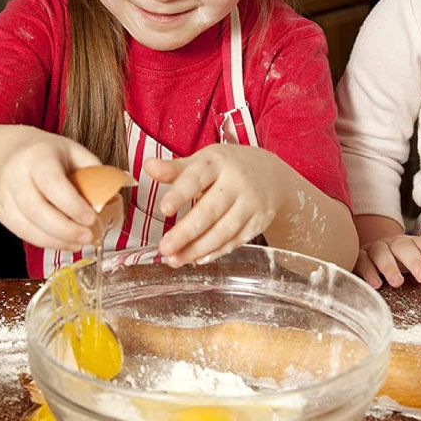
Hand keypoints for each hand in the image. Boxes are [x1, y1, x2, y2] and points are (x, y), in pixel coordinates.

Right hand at [0, 132, 104, 250]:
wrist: (8, 153)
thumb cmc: (48, 154)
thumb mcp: (73, 152)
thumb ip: (94, 171)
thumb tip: (115, 195)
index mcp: (37, 156)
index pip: (51, 183)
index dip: (72, 204)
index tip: (92, 219)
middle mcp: (15, 175)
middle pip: (36, 209)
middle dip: (65, 229)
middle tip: (89, 238)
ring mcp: (4, 195)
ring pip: (26, 226)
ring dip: (56, 241)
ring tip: (79, 244)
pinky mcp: (1, 212)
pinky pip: (22, 233)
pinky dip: (45, 242)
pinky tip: (63, 243)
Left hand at [145, 145, 284, 266]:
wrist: (271, 174)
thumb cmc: (227, 167)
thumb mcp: (203, 161)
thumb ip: (175, 169)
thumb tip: (149, 166)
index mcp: (217, 162)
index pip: (196, 178)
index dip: (180, 194)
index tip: (164, 209)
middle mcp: (236, 182)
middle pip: (210, 211)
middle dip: (186, 232)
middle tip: (164, 248)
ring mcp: (250, 203)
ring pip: (223, 230)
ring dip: (197, 248)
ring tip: (174, 259)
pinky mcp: (259, 222)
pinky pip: (235, 241)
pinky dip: (215, 252)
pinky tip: (197, 259)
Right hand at [356, 234, 420, 288]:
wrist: (371, 260)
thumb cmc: (401, 265)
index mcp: (410, 244)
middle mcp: (392, 244)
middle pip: (403, 246)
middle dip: (415, 261)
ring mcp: (374, 249)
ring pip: (381, 252)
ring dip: (390, 267)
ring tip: (397, 283)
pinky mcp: (359, 258)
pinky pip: (362, 261)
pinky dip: (369, 271)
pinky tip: (376, 284)